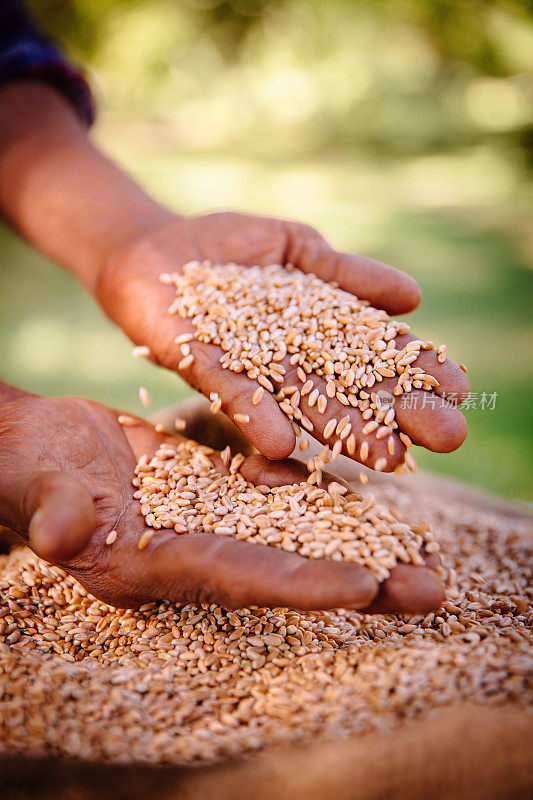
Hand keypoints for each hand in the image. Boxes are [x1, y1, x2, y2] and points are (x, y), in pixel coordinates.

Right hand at [0, 390, 442, 611]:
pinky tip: (363, 480)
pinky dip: (317, 491)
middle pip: (289, 567)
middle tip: (431, 588)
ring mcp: (209, 518)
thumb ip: (52, 512)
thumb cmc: (28, 474)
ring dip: (356, 538)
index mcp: (156, 563)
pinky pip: (273, 491)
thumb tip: (60, 535)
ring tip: (420, 545)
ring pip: (294, 531)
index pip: (241, 578)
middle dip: (359, 578)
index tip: (367, 588)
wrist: (39, 450)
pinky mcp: (212, 485)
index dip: (301, 584)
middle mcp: (196, 547)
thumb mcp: (39, 491)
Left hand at [97, 211, 469, 469]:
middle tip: (447, 439)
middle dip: (397, 413)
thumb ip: (347, 273)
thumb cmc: (229, 249)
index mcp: (315, 333)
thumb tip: (413, 298)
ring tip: (386, 458)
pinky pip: (228, 391)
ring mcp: (245, 367)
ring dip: (340, 430)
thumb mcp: (296, 248)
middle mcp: (286, 361)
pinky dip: (254, 414)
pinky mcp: (198, 364)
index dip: (417, 371)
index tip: (461, 390)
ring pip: (298, 402)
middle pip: (348, 389)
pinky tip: (282, 443)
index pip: (375, 354)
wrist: (153, 247)